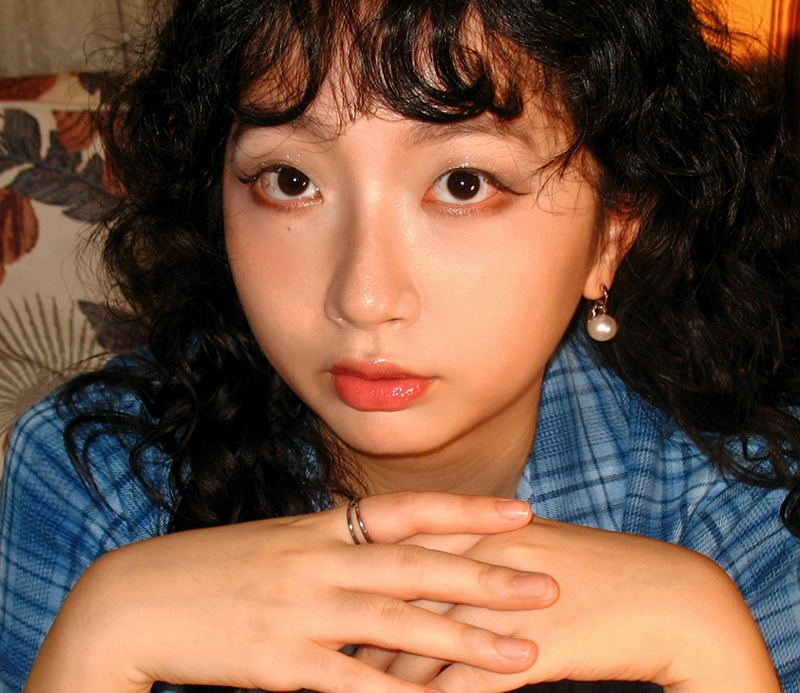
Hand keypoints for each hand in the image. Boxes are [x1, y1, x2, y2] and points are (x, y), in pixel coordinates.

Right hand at [25, 492, 557, 692]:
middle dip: (487, 577)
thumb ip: (333, 545)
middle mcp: (321, 561)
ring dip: (466, 643)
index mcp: (321, 527)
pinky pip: (354, 684)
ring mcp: (303, 612)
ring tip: (524, 656)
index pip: (409, 509)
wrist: (137, 598)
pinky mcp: (282, 663)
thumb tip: (385, 546)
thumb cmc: (214, 569)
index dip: (468, 510)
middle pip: (419, 567)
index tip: (522, 510)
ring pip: (400, 627)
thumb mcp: (280, 543)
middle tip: (549, 583)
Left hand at [361, 518, 780, 692]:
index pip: (404, 549)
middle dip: (359, 630)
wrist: (671, 598)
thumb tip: (430, 567)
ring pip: (426, 645)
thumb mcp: (532, 547)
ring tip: (347, 692)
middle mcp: (488, 555)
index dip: (360, 577)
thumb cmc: (598, 571)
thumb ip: (477, 550)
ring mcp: (509, 601)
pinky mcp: (533, 648)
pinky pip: (468, 684)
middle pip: (403, 597)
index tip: (324, 601)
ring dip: (383, 679)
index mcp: (484, 525)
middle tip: (317, 653)